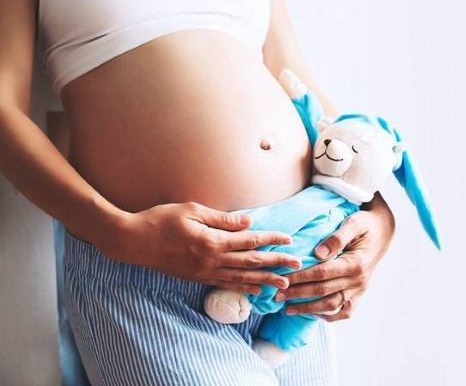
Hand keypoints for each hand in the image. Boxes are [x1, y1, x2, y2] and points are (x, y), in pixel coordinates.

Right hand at [104, 202, 301, 294]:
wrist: (133, 241)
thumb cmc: (161, 220)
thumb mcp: (192, 210)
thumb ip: (222, 219)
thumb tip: (248, 222)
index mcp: (212, 241)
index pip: (249, 241)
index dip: (271, 240)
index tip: (289, 240)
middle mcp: (211, 260)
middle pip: (251, 262)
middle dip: (276, 264)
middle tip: (296, 266)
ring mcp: (204, 272)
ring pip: (241, 278)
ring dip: (264, 281)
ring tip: (283, 285)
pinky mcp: (196, 278)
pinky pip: (225, 284)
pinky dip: (243, 288)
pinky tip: (255, 290)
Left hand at [279, 193, 394, 320]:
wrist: (383, 232)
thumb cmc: (365, 224)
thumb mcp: (354, 223)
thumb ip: (337, 237)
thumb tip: (319, 253)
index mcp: (355, 263)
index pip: (321, 273)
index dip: (300, 277)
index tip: (282, 279)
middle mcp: (358, 280)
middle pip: (322, 291)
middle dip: (297, 294)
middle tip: (277, 295)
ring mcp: (359, 289)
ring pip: (331, 305)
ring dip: (308, 309)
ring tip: (288, 309)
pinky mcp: (360, 294)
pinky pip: (345, 311)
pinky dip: (329, 315)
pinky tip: (312, 313)